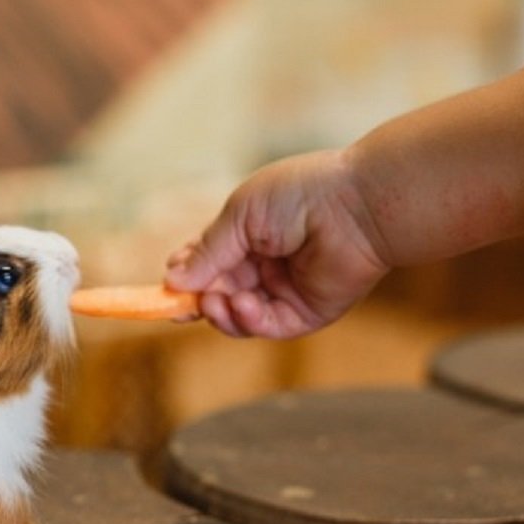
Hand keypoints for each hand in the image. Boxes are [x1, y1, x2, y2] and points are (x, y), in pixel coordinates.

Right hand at [165, 149, 389, 337]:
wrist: (357, 206)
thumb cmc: (301, 195)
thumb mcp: (240, 216)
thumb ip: (207, 251)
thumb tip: (171, 279)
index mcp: (247, 236)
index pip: (207, 263)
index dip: (186, 276)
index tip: (166, 286)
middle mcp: (263, 266)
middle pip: (217, 295)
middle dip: (198, 300)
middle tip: (185, 302)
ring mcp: (283, 291)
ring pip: (237, 318)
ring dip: (220, 313)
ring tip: (216, 302)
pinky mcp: (304, 313)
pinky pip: (266, 327)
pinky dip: (249, 321)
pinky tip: (244, 305)